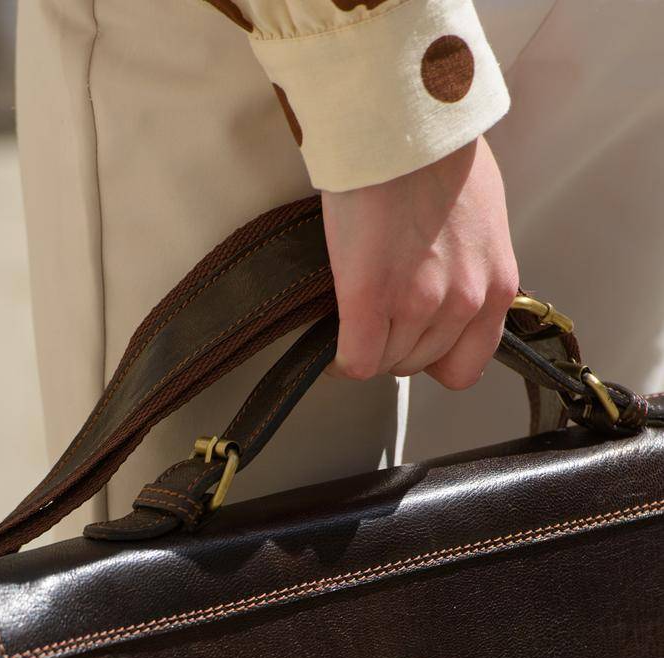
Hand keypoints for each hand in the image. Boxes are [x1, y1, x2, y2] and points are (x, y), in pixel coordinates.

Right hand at [321, 136, 518, 389]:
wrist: (403, 116)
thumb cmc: (437, 148)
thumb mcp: (481, 217)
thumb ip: (470, 263)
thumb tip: (444, 281)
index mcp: (497, 284)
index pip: (466, 366)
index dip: (434, 356)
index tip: (413, 340)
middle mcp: (464, 301)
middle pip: (418, 363)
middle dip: (396, 345)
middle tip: (378, 318)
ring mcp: (419, 303)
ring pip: (385, 362)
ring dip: (368, 346)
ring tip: (356, 316)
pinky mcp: (372, 298)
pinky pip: (356, 360)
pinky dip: (342, 360)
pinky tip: (334, 345)